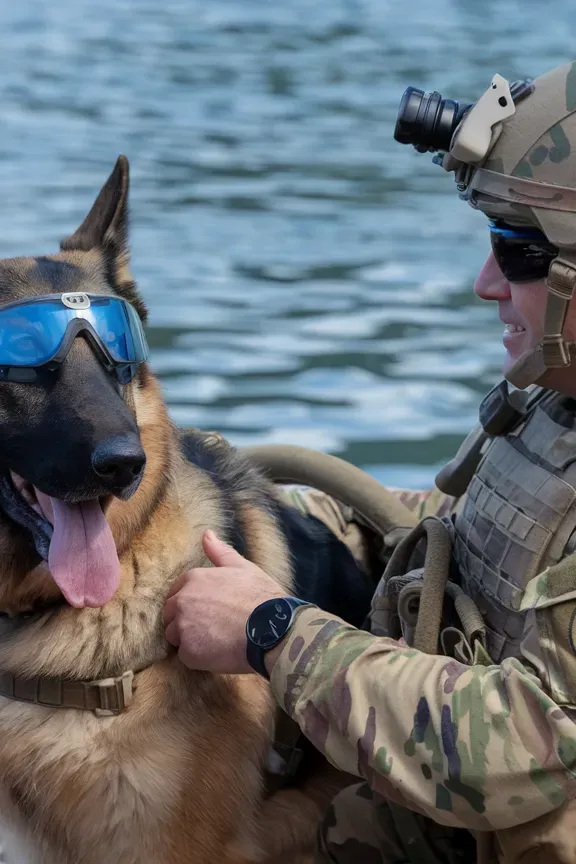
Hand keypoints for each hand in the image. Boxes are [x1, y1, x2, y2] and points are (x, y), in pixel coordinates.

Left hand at [163, 529, 286, 674]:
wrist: (272, 629)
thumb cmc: (260, 596)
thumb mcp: (242, 567)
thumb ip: (219, 551)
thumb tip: (206, 534)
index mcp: (193, 579)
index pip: (176, 593)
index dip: (190, 603)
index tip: (206, 611)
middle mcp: (182, 601)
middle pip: (170, 615)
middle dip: (185, 622)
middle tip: (211, 628)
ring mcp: (183, 627)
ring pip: (175, 636)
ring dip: (190, 640)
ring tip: (216, 641)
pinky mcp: (189, 652)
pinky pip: (185, 657)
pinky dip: (198, 658)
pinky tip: (218, 653)